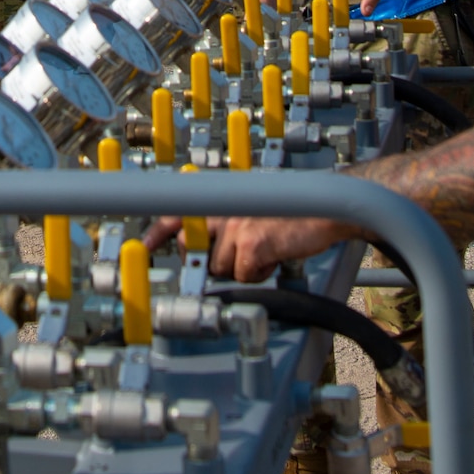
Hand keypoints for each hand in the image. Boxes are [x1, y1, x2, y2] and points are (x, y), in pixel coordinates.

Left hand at [146, 215, 351, 281]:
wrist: (327, 206)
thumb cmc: (294, 212)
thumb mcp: (254, 208)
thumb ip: (230, 223)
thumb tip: (212, 251)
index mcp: (224, 198)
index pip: (181, 213)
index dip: (160, 231)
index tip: (146, 246)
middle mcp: (225, 209)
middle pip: (199, 250)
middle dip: (215, 260)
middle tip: (241, 256)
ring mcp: (236, 226)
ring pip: (221, 268)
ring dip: (244, 268)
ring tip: (267, 252)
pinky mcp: (252, 243)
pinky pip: (244, 275)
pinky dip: (261, 273)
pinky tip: (275, 257)